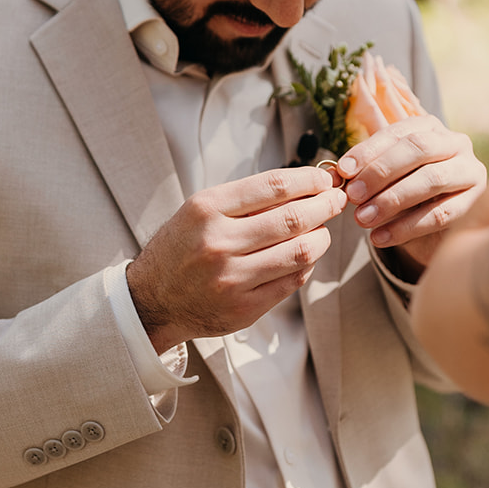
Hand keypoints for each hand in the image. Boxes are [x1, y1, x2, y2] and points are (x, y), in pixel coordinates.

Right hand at [127, 166, 347, 352]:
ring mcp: (232, 278)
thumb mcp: (200, 211)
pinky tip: (305, 255)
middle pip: (293, 218)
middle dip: (325, 205)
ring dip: (322, 237)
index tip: (324, 179)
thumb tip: (303, 187)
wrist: (152, 300)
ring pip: (300, 252)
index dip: (309, 180)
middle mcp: (218, 242)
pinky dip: (306, 265)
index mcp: (206, 209)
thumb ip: (246, 200)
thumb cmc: (181, 248)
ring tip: (323, 229)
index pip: (274, 186)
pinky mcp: (244, 308)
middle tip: (336, 199)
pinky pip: (292, 281)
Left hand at [337, 117, 486, 277]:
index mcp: (430, 128)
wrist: (438, 222)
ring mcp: (471, 171)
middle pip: (418, 149)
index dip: (368, 151)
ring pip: (432, 180)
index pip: (398, 132)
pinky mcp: (476, 203)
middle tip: (353, 196)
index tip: (343, 171)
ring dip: (392, 200)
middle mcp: (456, 143)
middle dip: (381, 172)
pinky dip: (407, 227)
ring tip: (362, 220)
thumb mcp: (385, 177)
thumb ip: (363, 172)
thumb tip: (336, 174)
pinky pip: (441, 214)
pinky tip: (380, 238)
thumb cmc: (406, 191)